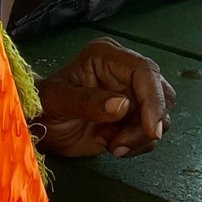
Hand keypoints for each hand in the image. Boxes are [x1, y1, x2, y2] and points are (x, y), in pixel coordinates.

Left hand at [34, 37, 175, 158]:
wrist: (39, 127)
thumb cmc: (43, 106)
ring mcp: (132, 95)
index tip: (152, 130)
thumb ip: (87, 102)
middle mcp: (125, 72)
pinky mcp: (134, 117)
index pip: (145, 71)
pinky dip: (135, 145)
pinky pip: (150, 134)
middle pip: (162, 92)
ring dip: (138, 137)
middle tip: (118, 144)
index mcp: (107, 56)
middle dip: (146, 123)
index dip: (153, 98)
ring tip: (108, 143)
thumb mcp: (57, 101)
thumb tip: (123, 106)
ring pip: (160, 116)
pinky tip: (109, 145)